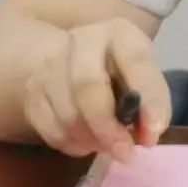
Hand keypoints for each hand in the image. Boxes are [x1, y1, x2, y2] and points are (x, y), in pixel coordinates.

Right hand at [22, 17, 170, 161]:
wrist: (70, 58)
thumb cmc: (119, 70)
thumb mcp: (143, 75)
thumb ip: (152, 102)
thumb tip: (149, 135)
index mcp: (119, 34)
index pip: (136, 61)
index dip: (148, 99)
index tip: (155, 132)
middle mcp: (82, 41)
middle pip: (87, 86)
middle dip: (108, 127)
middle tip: (125, 152)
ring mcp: (51, 65)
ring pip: (66, 113)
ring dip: (90, 140)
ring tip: (108, 147)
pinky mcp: (32, 92)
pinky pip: (50, 128)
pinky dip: (72, 144)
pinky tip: (87, 143)